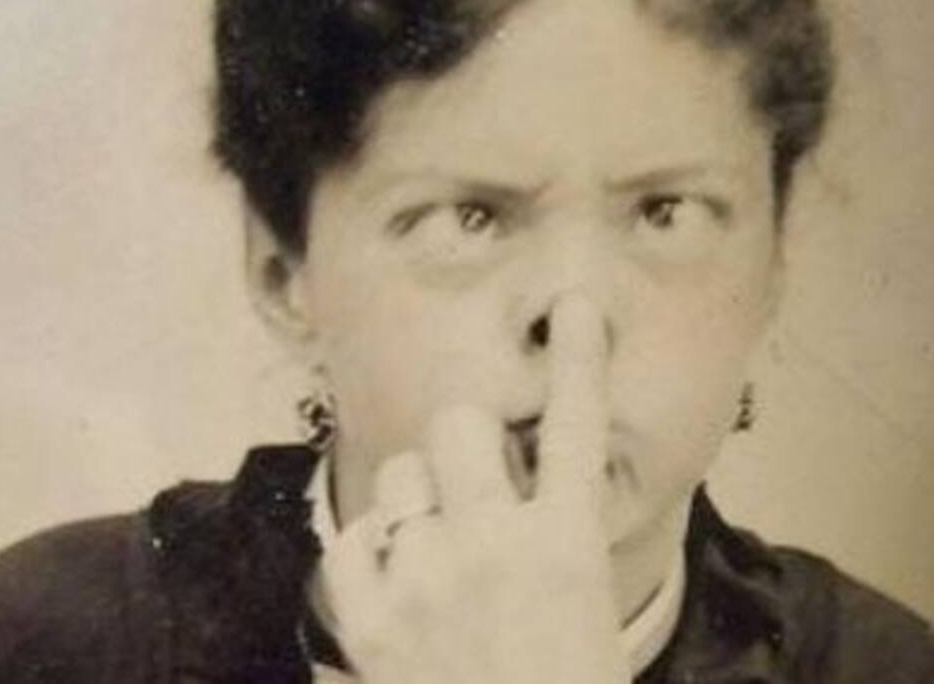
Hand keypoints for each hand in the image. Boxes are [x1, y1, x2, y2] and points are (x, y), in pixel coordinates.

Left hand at [322, 294, 631, 683]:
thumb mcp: (584, 627)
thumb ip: (554, 555)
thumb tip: (529, 507)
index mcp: (569, 551)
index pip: (579, 432)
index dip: (578, 361)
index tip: (575, 306)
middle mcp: (495, 547)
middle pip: (460, 426)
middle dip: (464, 449)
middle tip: (471, 492)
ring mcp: (426, 579)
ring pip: (398, 478)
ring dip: (414, 505)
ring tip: (430, 561)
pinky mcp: (368, 618)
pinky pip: (349, 542)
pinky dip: (366, 559)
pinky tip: (389, 594)